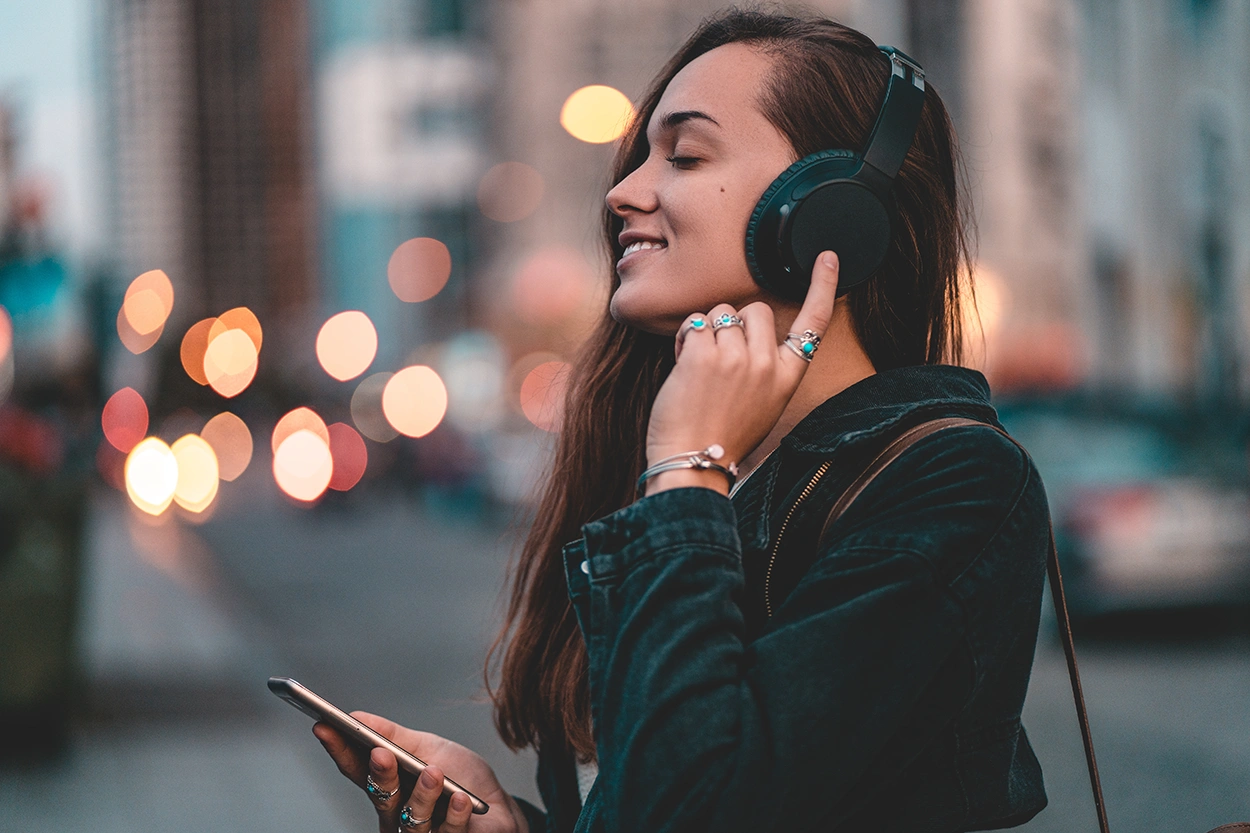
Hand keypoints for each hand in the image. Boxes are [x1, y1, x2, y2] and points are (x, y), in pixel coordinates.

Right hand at [313, 712, 529, 832]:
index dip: (339, 750)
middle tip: (381, 753)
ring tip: (433, 773)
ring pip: (410, 821)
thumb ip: (394, 736)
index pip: (358, 771)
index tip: (324, 726)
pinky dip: (454, 815)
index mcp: (390, 788)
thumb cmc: (462, 778)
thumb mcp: (429, 748)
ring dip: (421, 796)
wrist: (501, 808)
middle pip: (381, 798)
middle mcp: (397, 815)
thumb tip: (357, 716)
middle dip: (379, 775)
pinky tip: (460, 799)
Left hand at [645, 252, 839, 488]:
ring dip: (706, 333)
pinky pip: (695, 323)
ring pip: (721, 313)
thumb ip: (764, 367)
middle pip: (756, 309)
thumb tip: (747, 331)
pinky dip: (684, 339)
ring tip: (699, 368)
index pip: (814, 323)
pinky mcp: (703, 354)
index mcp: (786, 377)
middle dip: (735, 323)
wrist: (692, 463)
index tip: (828, 257)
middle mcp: (766, 364)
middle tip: (720, 356)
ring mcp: (736, 357)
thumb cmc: (722, 437)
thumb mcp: (763, 404)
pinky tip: (683, 365)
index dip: (823, 286)